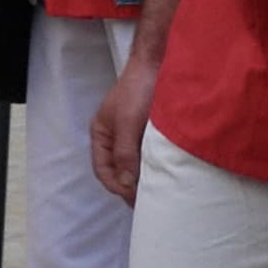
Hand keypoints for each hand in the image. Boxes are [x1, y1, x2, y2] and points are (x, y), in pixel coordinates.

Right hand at [91, 53, 159, 203]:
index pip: (103, 170)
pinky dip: (155, 167)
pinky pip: (149, 157)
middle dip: (131, 187)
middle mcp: (115, 138)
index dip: (116, 186)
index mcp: (101, 134)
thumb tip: (126, 184)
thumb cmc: (137, 90)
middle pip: (119, 171)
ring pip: (135, 166)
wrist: (160, 65)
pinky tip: (166, 175)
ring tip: (159, 191)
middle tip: (150, 202)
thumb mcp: (127, 123)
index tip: (134, 197)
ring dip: (145, 178)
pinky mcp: (150, 134)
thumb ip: (124, 153)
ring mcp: (133, 136)